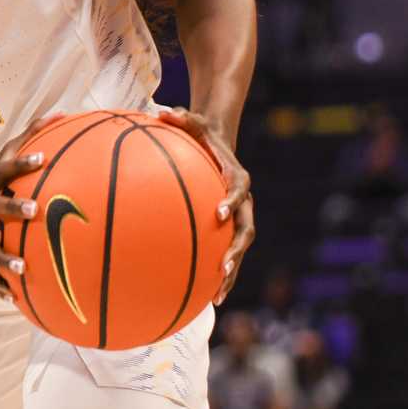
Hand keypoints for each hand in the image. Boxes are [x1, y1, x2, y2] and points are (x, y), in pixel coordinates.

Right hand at [0, 136, 46, 299]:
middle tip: (35, 210)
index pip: (3, 168)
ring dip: (3, 259)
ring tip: (23, 270)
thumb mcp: (1, 159)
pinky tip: (14, 300)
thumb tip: (62, 112)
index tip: (42, 158)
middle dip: (12, 208)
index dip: (20, 163)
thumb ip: (31, 136)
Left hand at [158, 108, 253, 301]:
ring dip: (232, 273)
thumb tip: (161, 110)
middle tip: (224, 269)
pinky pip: (225, 252)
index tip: (219, 214)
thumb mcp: (193, 121)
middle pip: (246, 230)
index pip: (238, 189)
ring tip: (218, 298)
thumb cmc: (202, 134)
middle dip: (237, 251)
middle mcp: (242, 200)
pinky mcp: (228, 228)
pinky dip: (216, 274)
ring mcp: (238, 216)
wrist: (221, 144)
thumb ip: (180, 117)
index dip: (231, 201)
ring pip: (239, 248)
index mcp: (236, 177)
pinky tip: (201, 297)